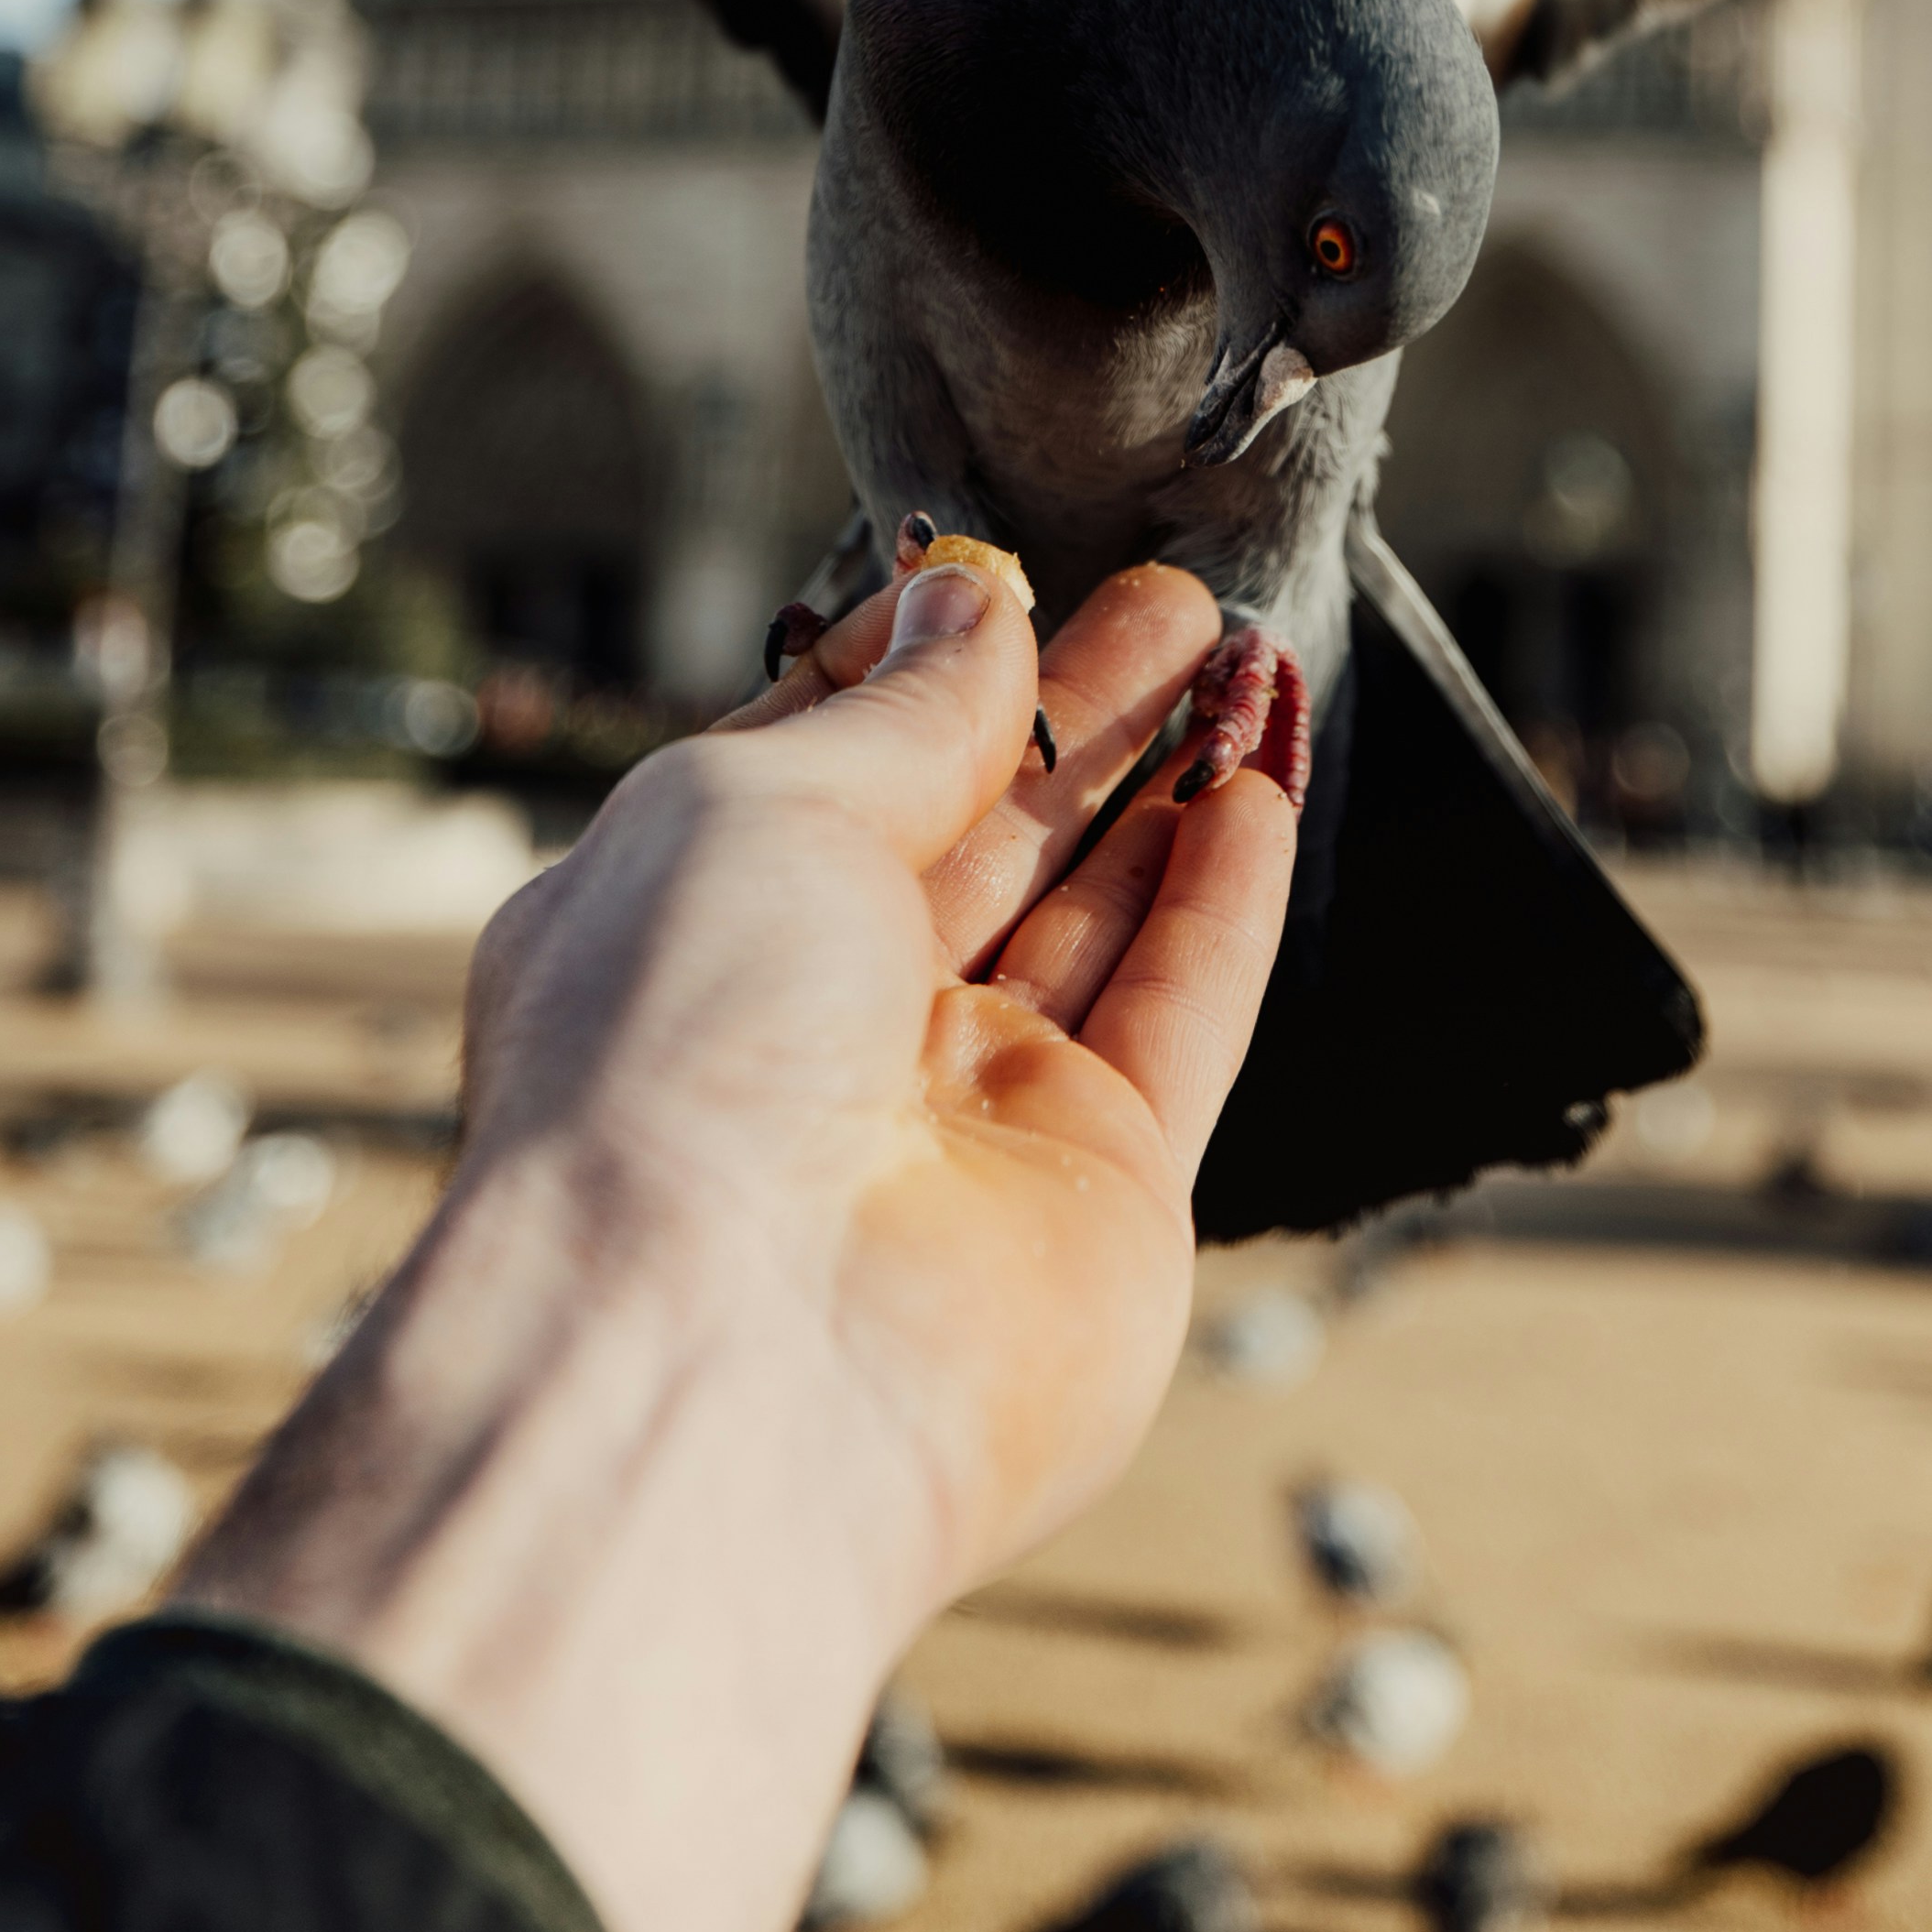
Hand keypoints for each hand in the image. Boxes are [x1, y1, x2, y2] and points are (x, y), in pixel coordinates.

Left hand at [182, 552, 1292, 1931]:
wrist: (725, 1359)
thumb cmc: (673, 1057)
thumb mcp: (755, 805)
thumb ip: (897, 713)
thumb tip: (970, 611)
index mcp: (691, 922)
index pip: (825, 760)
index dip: (920, 664)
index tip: (1003, 572)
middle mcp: (822, 1024)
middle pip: (977, 831)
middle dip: (1072, 709)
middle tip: (1169, 598)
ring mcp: (964, 1117)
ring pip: (1092, 913)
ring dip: (1165, 782)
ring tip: (1239, 658)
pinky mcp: (1098, 1195)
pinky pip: (1181, 1014)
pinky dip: (1225, 903)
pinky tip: (1258, 793)